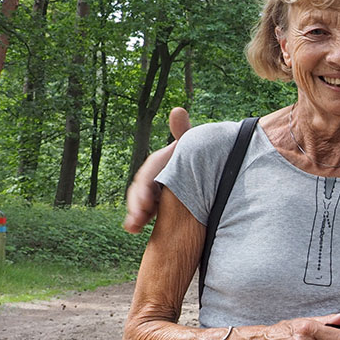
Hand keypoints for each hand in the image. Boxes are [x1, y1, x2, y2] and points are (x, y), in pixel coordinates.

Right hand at [123, 106, 191, 232]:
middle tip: (140, 217)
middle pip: (141, 190)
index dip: (147, 187)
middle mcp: (154, 176)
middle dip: (138, 204)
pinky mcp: (156, 205)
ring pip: (139, 203)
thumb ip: (184, 133)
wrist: (205, 175)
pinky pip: (143, 213)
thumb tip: (177, 109)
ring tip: (134, 227)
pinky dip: (137, 221)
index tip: (148, 202)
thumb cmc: (197, 158)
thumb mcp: (191, 147)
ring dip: (135, 214)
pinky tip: (134, 230)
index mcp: (160, 164)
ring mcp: (153, 191)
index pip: (149, 174)